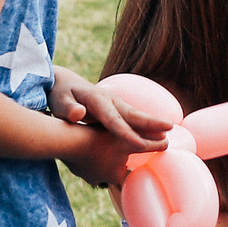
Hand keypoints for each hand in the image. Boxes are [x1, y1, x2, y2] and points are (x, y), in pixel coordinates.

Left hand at [47, 65, 168, 162]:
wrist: (62, 82)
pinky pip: (132, 118)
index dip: (127, 133)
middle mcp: (110, 101)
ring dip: (153, 124)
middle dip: (151, 123)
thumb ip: (67, 108)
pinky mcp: (116, 108)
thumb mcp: (58, 101)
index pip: (114, 120)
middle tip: (169, 130)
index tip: (139, 144)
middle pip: (133, 114)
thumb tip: (80, 113)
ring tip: (169, 133)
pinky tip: (156, 134)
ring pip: (136, 115)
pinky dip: (145, 125)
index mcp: (97, 101)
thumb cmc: (58, 94)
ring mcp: (115, 104)